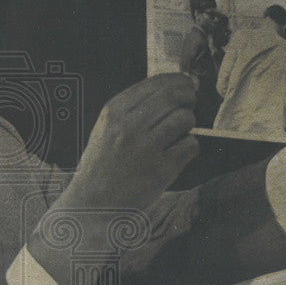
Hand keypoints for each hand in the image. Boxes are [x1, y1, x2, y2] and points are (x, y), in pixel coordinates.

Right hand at [65, 73, 198, 212]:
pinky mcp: (160, 170)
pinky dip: (190, 146)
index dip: (178, 81)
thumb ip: (131, 108)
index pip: (157, 83)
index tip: (186, 84)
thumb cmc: (102, 164)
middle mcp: (129, 127)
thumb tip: (172, 87)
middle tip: (191, 102)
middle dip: (189, 96)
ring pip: (184, 118)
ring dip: (190, 122)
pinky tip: (180, 151)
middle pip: (174, 96)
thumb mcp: (106, 128)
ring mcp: (145, 149)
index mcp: (114, 112)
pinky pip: (191, 145)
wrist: (94, 203)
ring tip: (182, 131)